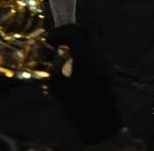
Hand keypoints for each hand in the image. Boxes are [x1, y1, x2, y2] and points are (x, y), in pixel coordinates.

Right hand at [46, 24, 120, 143]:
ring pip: (94, 37)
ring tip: (63, 43)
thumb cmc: (80, 110)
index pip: (74, 35)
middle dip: (69, 29)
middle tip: (55, 35)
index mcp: (87, 60)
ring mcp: (106, 59)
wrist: (103, 124)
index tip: (47, 38)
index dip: (59, 33)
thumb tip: (44, 64)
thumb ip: (53, 74)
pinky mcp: (109, 66)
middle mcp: (100, 55)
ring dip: (78, 35)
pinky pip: (98, 46)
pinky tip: (74, 54)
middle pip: (86, 30)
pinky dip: (85, 44)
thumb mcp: (60, 91)